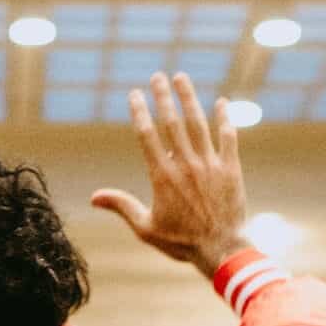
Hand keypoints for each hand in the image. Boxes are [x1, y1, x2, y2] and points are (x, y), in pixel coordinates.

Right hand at [91, 71, 250, 275]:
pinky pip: (228, 137)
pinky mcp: (230, 169)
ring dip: (189, 99)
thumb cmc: (181, 243)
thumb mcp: (146, 228)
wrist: (222, 249)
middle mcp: (185, 164)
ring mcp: (210, 164)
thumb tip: (94, 197)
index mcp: (162, 176)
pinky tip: (222, 102)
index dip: (140, 112)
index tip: (135, 93)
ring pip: (198, 123)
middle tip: (157, 76)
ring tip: (182, 78)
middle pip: (172, 122)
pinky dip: (225, 119)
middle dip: (163, 96)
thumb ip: (122, 206)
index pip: (147, 135)